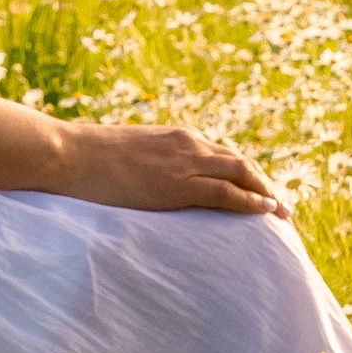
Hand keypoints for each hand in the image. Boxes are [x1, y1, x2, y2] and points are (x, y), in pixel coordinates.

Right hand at [47, 120, 288, 216]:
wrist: (69, 154)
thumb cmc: (87, 160)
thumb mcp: (129, 157)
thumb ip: (149, 166)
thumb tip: (150, 185)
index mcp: (177, 137)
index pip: (223, 155)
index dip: (246, 175)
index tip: (259, 193)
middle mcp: (189, 143)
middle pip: (242, 162)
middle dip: (265, 185)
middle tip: (281, 208)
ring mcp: (185, 162)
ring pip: (243, 173)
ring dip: (267, 194)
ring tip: (282, 215)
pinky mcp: (178, 184)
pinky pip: (227, 192)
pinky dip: (252, 202)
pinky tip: (266, 212)